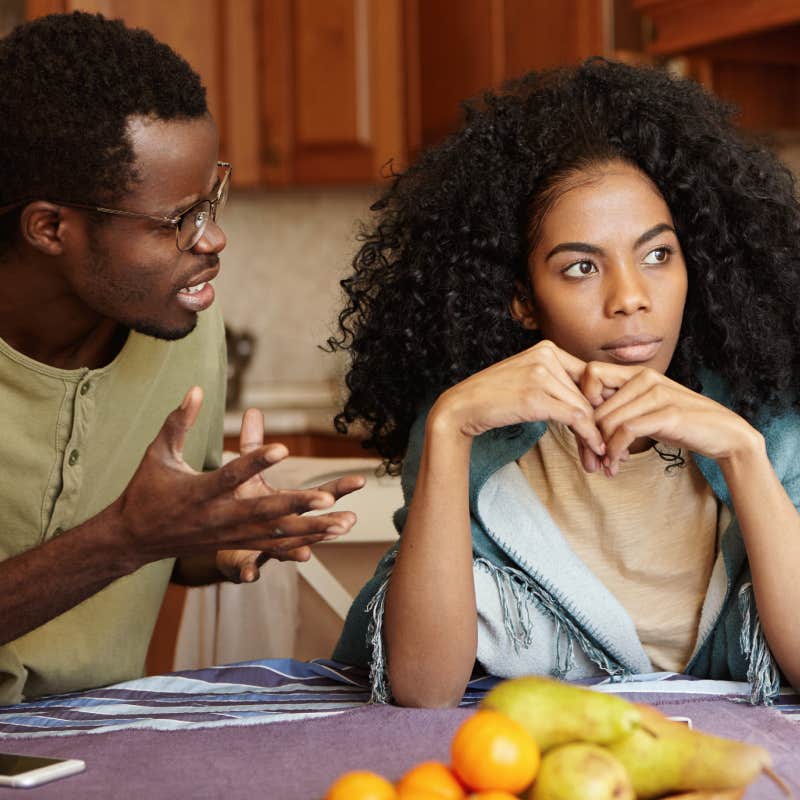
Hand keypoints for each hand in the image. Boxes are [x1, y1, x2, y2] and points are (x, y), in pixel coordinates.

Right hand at [112, 387, 361, 573]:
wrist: (134, 538)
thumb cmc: (146, 490)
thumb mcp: (158, 453)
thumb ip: (178, 421)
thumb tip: (195, 388)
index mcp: (198, 492)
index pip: (230, 476)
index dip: (256, 462)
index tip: (283, 449)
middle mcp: (217, 517)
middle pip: (262, 512)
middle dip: (296, 505)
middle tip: (327, 497)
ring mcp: (228, 534)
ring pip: (275, 534)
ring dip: (311, 528)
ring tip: (344, 522)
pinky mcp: (235, 544)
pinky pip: (272, 546)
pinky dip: (302, 542)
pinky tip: (328, 537)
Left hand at [215, 407, 364, 582]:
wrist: (217, 534)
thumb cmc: (239, 499)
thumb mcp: (247, 468)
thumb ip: (252, 443)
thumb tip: (253, 410)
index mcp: (291, 504)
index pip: (322, 494)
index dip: (341, 488)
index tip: (362, 480)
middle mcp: (287, 528)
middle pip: (312, 524)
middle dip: (329, 523)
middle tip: (348, 521)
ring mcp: (268, 547)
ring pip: (285, 551)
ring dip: (295, 551)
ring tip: (307, 554)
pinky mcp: (244, 560)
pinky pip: (247, 567)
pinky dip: (249, 570)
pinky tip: (247, 575)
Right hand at [432, 340, 606, 470]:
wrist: (463, 406)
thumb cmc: (494, 397)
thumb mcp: (528, 378)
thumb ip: (556, 382)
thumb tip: (592, 403)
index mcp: (547, 348)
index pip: (588, 376)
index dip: (601, 404)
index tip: (605, 426)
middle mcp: (546, 355)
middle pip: (588, 393)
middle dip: (599, 423)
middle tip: (606, 447)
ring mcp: (540, 374)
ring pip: (584, 407)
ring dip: (595, 435)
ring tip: (599, 455)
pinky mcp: (535, 396)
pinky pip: (575, 417)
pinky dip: (588, 436)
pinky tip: (594, 450)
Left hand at [585, 363, 759, 474]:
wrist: (724, 434)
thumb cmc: (679, 423)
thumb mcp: (645, 409)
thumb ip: (619, 406)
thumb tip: (584, 419)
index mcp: (637, 373)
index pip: (591, 373)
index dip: (582, 399)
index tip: (589, 425)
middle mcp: (645, 377)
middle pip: (595, 405)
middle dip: (589, 436)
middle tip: (593, 458)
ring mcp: (657, 393)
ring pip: (608, 420)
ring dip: (602, 449)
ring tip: (607, 465)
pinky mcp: (668, 413)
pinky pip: (625, 431)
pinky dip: (615, 451)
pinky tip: (618, 464)